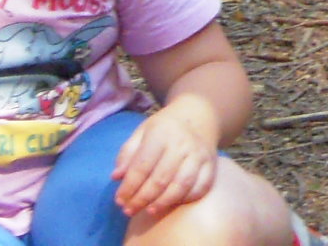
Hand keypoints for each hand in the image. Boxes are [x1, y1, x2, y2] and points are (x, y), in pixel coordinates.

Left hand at [112, 97, 218, 218]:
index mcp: (161, 133)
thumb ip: (127, 153)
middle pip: (160, 179)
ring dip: (163, 202)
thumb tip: (116, 177)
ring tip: (149, 211)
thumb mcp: (142, 132)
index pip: (142, 165)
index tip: (119, 200)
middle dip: (142, 199)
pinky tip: (172, 204)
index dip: (129, 186)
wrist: (198, 115)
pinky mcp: (211, 165)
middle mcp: (182, 144)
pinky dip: (186, 199)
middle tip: (129, 210)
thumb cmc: (164, 128)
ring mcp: (199, 155)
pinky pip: (200, 187)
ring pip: (181, 185)